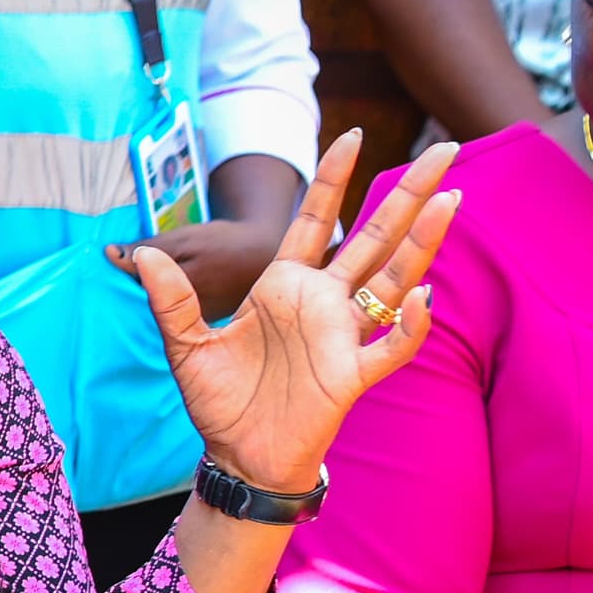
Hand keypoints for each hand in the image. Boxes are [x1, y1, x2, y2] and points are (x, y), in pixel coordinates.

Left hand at [127, 131, 461, 496]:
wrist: (238, 457)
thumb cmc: (220, 401)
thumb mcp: (185, 345)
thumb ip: (171, 299)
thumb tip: (141, 254)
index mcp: (284, 287)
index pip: (316, 221)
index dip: (332, 180)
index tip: (351, 135)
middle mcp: (321, 303)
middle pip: (373, 239)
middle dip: (408, 196)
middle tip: (447, 151)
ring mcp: (342, 336)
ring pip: (393, 280)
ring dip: (422, 243)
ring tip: (450, 200)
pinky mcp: (351, 376)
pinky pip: (389, 346)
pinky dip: (407, 324)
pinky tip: (420, 295)